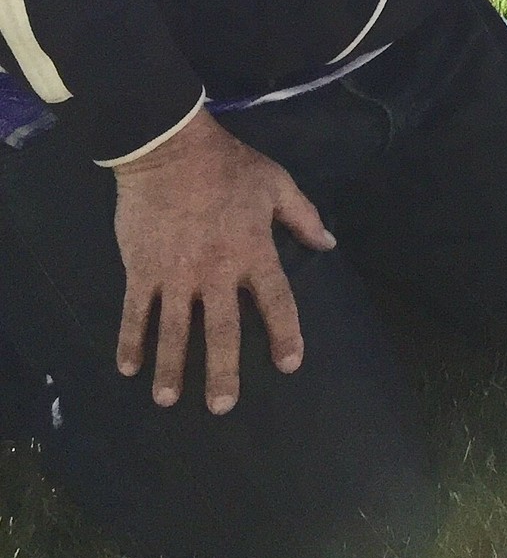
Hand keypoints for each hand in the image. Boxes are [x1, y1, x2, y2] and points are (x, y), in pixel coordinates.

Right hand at [112, 108, 335, 413]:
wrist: (169, 150)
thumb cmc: (229, 166)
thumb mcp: (276, 183)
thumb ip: (302, 216)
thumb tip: (328, 244)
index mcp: (252, 251)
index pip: (276, 300)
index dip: (285, 333)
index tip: (290, 364)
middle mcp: (215, 271)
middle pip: (221, 330)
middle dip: (222, 371)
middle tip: (223, 407)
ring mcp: (174, 274)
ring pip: (173, 330)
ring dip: (171, 367)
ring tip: (170, 399)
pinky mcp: (140, 270)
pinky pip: (135, 312)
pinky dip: (130, 341)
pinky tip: (128, 369)